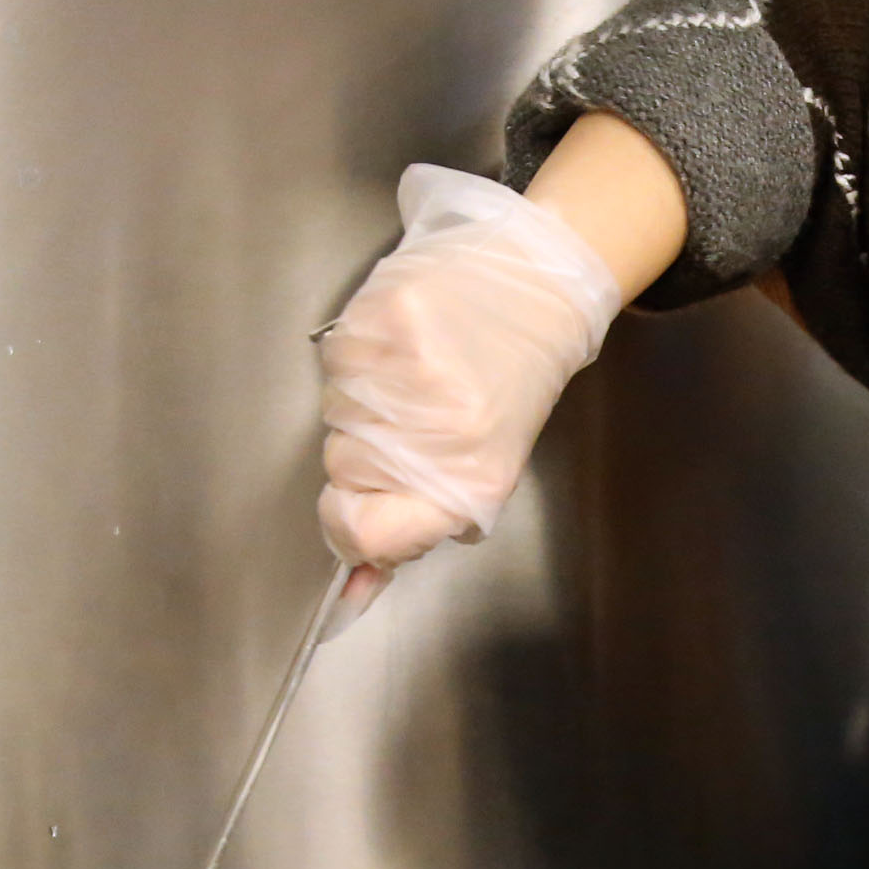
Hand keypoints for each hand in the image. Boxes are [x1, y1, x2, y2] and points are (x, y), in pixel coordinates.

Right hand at [315, 166, 623, 571]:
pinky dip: (360, 360)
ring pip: (334, 417)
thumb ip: (420, 522)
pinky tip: (404, 346)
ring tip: (417, 377)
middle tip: (412, 425)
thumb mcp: (486, 466)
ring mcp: (405, 373)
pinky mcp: (381, 322)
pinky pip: (334, 364)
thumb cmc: (512, 382)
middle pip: (342, 473)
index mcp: (472, 479)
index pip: (365, 532)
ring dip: (364, 405)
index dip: (351, 532)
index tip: (358, 518)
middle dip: (366, 458)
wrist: (535, 286)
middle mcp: (437, 431)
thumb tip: (358, 582)